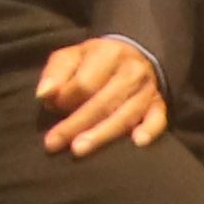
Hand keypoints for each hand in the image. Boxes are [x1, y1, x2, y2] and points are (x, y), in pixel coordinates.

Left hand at [34, 33, 167, 153]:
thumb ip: (56, 73)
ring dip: (102, 134)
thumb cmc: (95, 61)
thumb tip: (44, 94)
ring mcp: (148, 88)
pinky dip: (149, 129)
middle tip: (54, 144)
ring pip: (126, 114)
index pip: (85, 83)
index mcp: (108, 53)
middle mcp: (131, 70)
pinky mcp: (160, 103)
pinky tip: (137, 142)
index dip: (65, 98)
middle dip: (76, 124)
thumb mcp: (72, 56)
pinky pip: (158, 118)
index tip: (51, 107)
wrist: (133, 54)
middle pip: (103, 102)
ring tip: (80, 149)